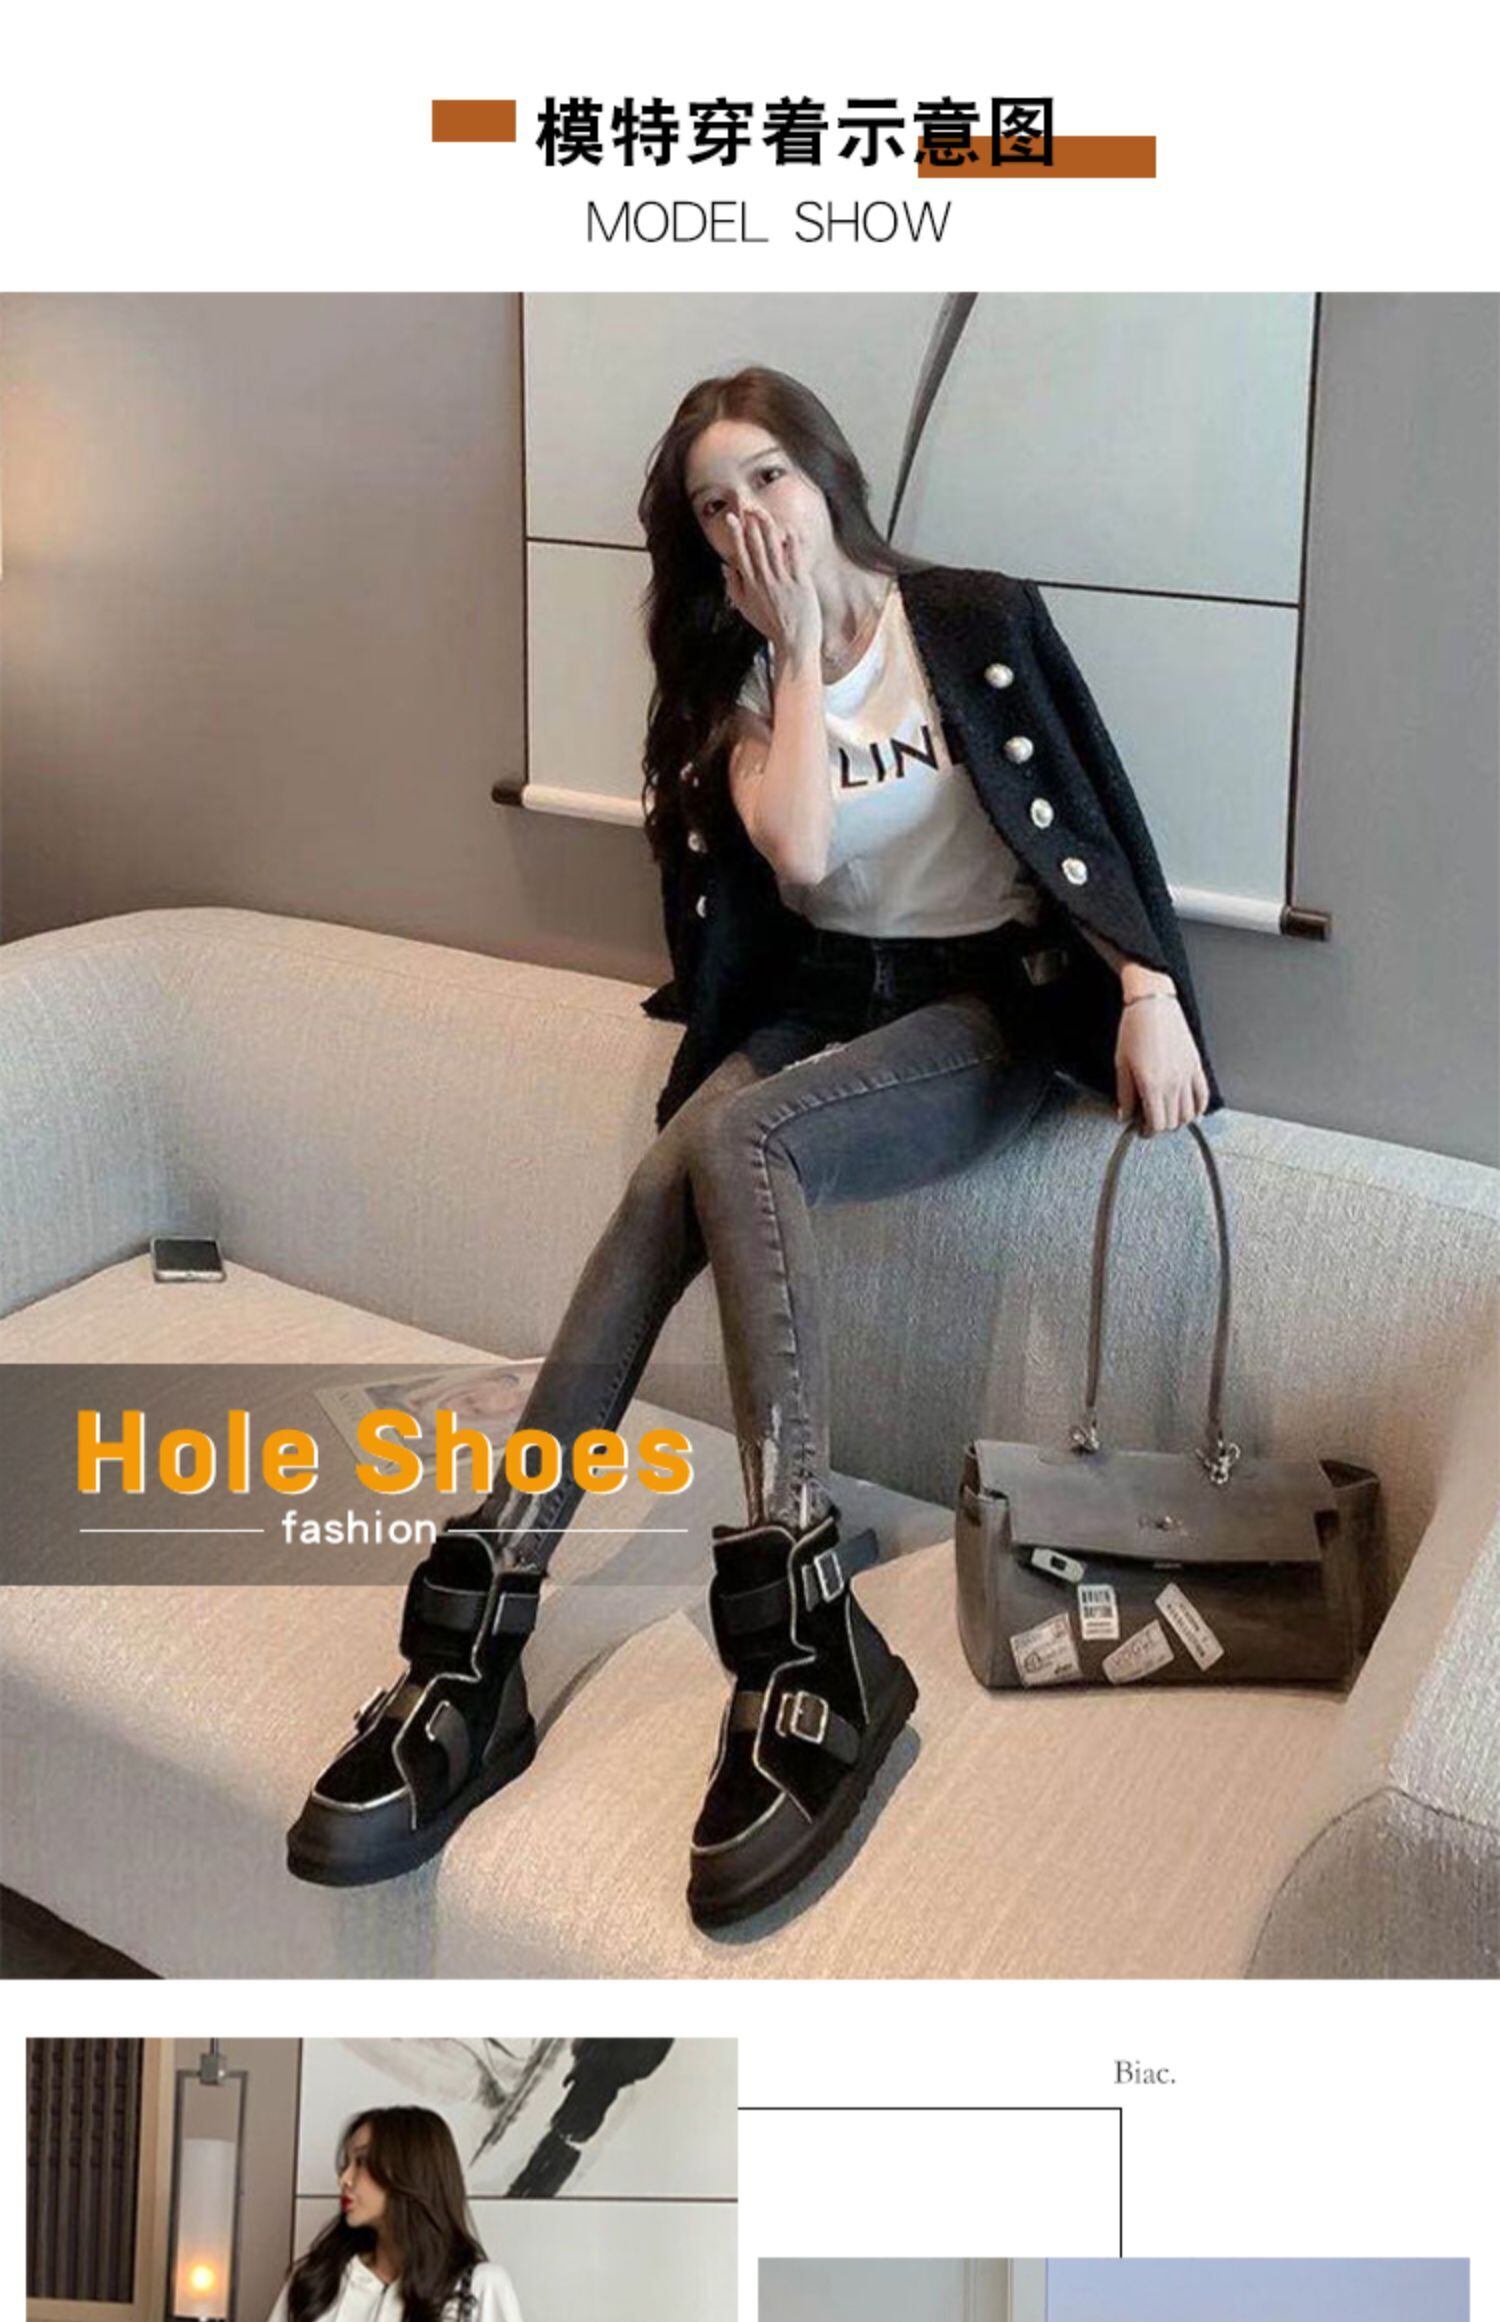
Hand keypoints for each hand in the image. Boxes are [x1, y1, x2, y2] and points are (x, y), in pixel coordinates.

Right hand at [722, 505, 821, 667]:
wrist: (793, 643)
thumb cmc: (771, 626)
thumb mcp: (746, 608)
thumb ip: (734, 586)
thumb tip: (725, 566)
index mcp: (750, 585)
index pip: (740, 553)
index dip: (736, 534)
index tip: (732, 518)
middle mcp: (764, 581)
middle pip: (755, 546)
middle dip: (750, 524)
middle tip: (747, 506)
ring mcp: (782, 581)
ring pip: (772, 548)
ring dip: (767, 528)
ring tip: (763, 512)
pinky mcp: (800, 583)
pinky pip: (794, 558)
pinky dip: (791, 544)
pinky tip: (788, 530)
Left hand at [1115, 993, 1210, 1134]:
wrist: (1153, 1006)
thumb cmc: (1134, 1029)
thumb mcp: (1121, 1064)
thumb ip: (1124, 1094)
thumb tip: (1124, 1114)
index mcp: (1151, 1084)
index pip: (1156, 1124)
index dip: (1148, 1131)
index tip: (1142, 1129)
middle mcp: (1172, 1083)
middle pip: (1172, 1122)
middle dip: (1160, 1126)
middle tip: (1150, 1120)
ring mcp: (1187, 1075)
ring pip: (1189, 1113)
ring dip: (1178, 1119)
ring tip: (1167, 1114)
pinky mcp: (1196, 1066)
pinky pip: (1203, 1096)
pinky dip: (1198, 1108)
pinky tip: (1189, 1109)